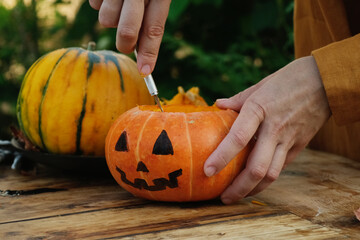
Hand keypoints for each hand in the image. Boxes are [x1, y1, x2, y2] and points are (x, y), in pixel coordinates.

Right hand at [89, 0, 170, 75]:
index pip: (154, 30)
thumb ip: (149, 19)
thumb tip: (142, 54)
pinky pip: (94, 5)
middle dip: (126, 44)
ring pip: (106, 21)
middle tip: (128, 43)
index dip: (149, 54)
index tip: (145, 72)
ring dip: (112, 18)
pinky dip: (100, 3)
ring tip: (119, 4)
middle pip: (127, 33)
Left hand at [204, 56, 330, 203]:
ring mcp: (289, 139)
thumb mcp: (261, 84)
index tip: (207, 171)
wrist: (326, 81)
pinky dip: (266, 178)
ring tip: (236, 196)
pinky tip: (254, 182)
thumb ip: (238, 99)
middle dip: (238, 188)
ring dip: (252, 189)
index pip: (238, 138)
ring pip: (271, 174)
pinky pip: (281, 167)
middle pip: (256, 168)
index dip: (221, 157)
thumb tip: (218, 105)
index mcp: (260, 109)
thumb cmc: (290, 79)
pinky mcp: (299, 146)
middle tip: (222, 197)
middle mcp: (274, 128)